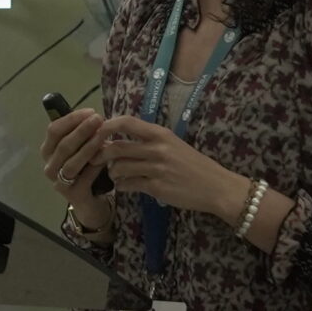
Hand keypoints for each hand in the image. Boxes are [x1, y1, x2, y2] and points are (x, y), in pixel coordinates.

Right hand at [38, 108, 113, 217]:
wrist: (89, 202)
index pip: (54, 130)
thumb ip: (81, 135)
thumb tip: (93, 116)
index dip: (71, 119)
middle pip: (63, 145)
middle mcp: (49, 166)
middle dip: (82, 130)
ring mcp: (59, 182)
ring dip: (88, 146)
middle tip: (99, 119)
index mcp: (48, 151)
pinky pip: (86, 177)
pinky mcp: (73, 195)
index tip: (90, 111)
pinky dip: (96, 165)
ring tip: (103, 135)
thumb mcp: (79, 150)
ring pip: (72, 162)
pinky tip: (107, 157)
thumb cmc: (84, 170)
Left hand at [94, 116, 252, 224]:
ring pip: (120, 167)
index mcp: (161, 134)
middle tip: (94, 158)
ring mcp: (156, 169)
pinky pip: (128, 185)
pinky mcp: (157, 187)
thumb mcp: (174, 144)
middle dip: (101, 154)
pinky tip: (124, 186)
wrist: (217, 187)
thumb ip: (149, 140)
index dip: (107, 126)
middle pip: (117, 147)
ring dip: (111, 172)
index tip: (96, 132)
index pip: (126, 122)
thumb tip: (120, 138)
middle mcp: (157, 148)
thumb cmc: (194, 165)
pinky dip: (121, 186)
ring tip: (114, 174)